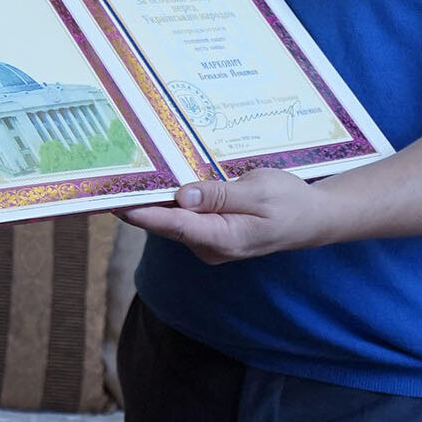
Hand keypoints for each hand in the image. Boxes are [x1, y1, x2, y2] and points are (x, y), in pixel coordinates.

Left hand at [117, 168, 320, 263]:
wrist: (311, 219)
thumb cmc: (289, 202)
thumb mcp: (260, 191)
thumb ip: (220, 195)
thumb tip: (183, 196)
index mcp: (224, 238)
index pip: (176, 225)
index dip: (144, 213)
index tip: (116, 203)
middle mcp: (210, 247)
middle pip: (166, 223)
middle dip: (140, 203)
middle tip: (110, 178)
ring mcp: (208, 243)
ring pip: (172, 220)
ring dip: (153, 200)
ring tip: (126, 174)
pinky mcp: (208, 234)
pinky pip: (182, 218)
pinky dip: (168, 202)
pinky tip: (155, 182)